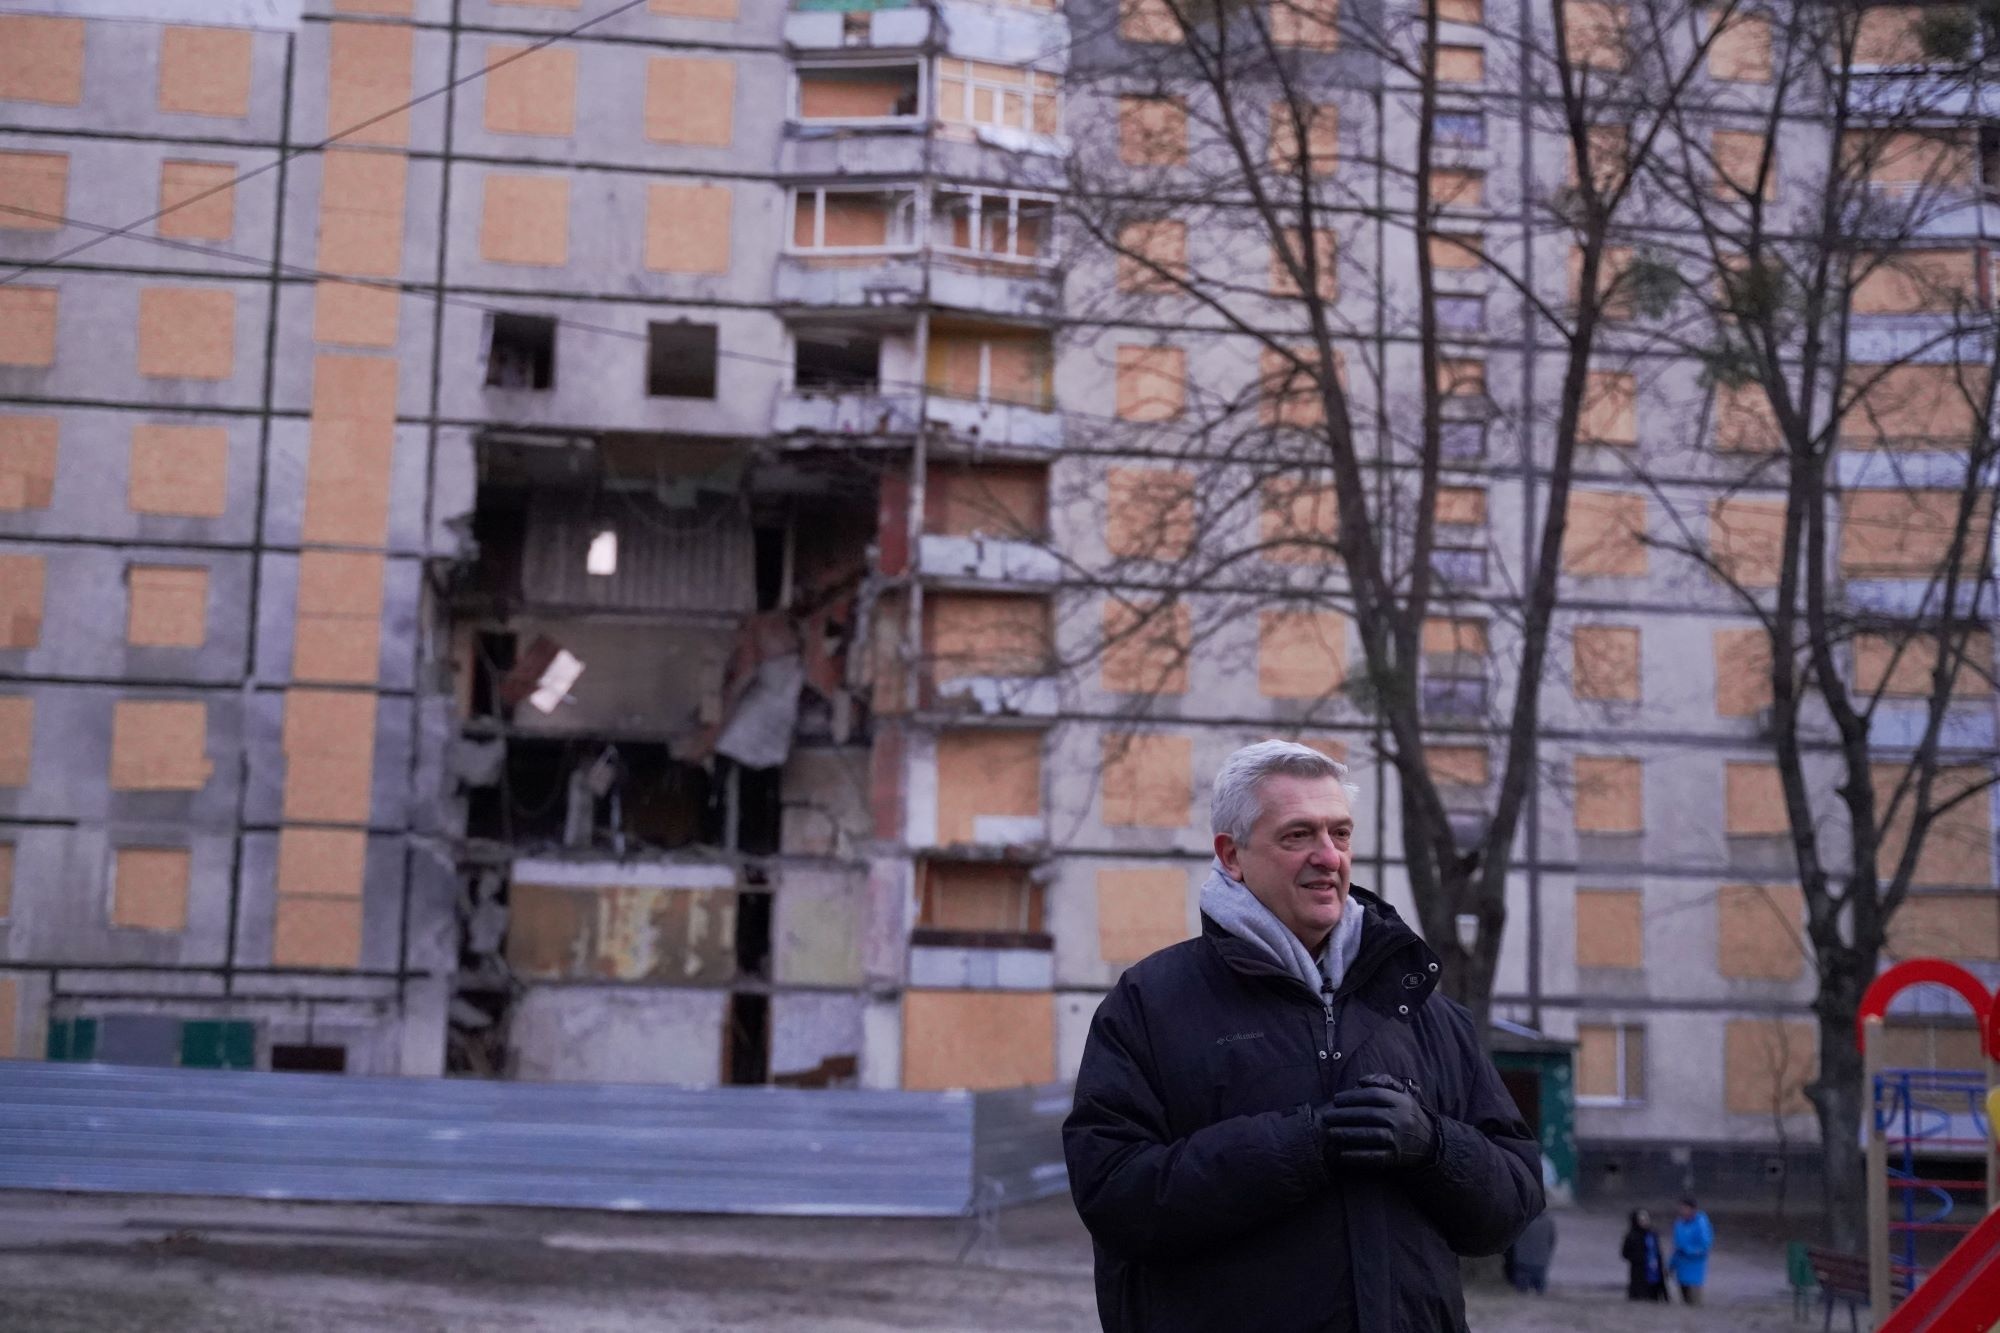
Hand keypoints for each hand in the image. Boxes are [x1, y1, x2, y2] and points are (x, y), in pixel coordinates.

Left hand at [1316, 1080, 1438, 1169]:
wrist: (1429, 1142)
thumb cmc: (1406, 1113)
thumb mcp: (1402, 1093)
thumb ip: (1382, 1081)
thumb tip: (1361, 1081)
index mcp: (1401, 1101)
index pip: (1374, 1096)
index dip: (1353, 1096)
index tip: (1336, 1099)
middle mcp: (1401, 1119)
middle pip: (1369, 1115)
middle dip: (1344, 1116)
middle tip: (1326, 1117)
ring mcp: (1399, 1139)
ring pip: (1370, 1135)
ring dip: (1347, 1134)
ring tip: (1330, 1133)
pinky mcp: (1396, 1157)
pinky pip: (1374, 1156)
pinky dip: (1357, 1156)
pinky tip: (1342, 1153)